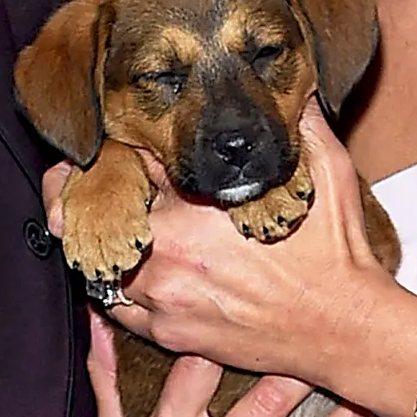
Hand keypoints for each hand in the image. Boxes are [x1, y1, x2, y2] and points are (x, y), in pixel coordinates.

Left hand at [111, 108, 416, 416]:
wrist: (346, 329)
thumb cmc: (338, 251)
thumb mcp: (328, 170)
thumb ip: (299, 120)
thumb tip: (289, 82)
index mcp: (197, 207)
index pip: (134, 161)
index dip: (125, 146)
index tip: (116, 141)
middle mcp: (170, 253)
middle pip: (103, 210)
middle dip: (96, 193)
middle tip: (70, 181)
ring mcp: (165, 298)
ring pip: (101, 260)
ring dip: (102, 240)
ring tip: (90, 223)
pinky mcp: (169, 334)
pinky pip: (116, 308)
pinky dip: (113, 286)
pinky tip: (120, 269)